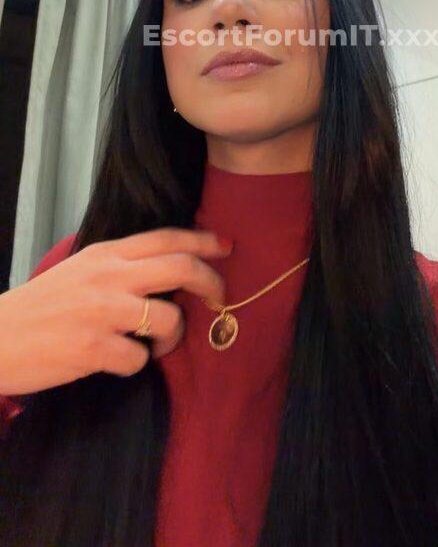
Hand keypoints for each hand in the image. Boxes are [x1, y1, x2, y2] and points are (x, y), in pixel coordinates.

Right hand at [0, 227, 231, 394]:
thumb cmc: (44, 305)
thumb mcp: (83, 270)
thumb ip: (122, 266)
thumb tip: (171, 268)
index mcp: (106, 254)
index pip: (166, 238)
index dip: (203, 241)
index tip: (226, 247)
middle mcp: (108, 277)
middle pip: (179, 268)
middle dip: (211, 283)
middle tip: (219, 298)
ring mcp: (101, 312)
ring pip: (168, 319)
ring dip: (172, 336)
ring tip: (156, 344)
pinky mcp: (92, 349)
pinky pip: (139, 359)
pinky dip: (136, 365)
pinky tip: (117, 361)